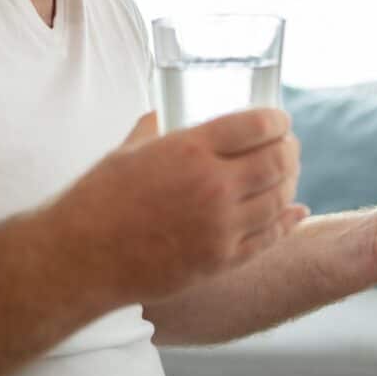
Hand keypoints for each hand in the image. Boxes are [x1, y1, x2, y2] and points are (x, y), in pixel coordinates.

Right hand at [46, 109, 307, 304]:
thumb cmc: (97, 199)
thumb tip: (158, 115)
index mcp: (190, 148)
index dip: (276, 120)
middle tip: (290, 147)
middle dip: (289, 150)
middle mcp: (212, 184)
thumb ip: (152, 132)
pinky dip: (287, 223)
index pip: (256, 125)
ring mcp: (219, 226)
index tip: (280, 120)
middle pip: (276, 160)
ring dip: (290, 183)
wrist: (81, 258)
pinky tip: (295, 212)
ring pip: (278, 199)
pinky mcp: (219, 260)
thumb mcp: (127, 151)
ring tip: (289, 175)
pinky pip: (268, 238)